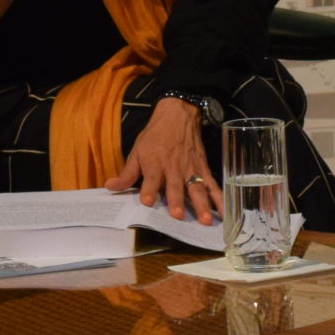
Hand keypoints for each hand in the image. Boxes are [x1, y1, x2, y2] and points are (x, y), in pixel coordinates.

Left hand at [107, 96, 216, 222]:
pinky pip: (212, 185)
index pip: (151, 179)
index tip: (147, 202)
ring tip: (205, 220)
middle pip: (176, 187)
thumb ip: (127, 173)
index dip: (149, 191)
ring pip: (197, 189)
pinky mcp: (203, 169)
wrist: (178, 115)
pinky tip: (224, 212)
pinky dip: (219, 198)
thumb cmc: (155, 136)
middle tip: (178, 216)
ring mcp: (191, 169)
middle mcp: (174, 168)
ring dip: (201, 205)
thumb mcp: (137, 151)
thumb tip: (109, 187)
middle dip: (177, 201)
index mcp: (155, 163)